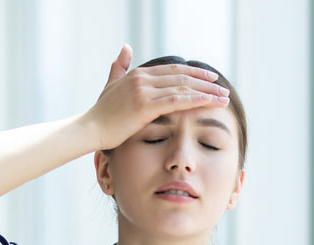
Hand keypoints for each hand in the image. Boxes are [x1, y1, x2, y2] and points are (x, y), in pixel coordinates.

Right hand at [82, 44, 230, 149]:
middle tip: (223, 88)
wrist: (90, 129)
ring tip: (223, 98)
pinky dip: (197, 100)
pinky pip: (177, 101)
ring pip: (183, 87)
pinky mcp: (145, 106)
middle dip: (206, 82)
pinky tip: (210, 103)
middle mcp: (143, 78)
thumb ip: (120, 66)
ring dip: (207, 92)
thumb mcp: (112, 84)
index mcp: (139, 74)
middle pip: (183, 76)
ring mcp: (144, 91)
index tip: (211, 78)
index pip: (174, 70)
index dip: (195, 73)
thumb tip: (125, 47)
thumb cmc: (102, 113)